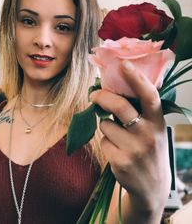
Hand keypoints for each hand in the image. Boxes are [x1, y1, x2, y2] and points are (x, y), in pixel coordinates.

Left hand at [90, 60, 170, 223]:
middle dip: (102, 97)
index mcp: (157, 122)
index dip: (136, 78)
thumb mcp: (153, 130)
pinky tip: (118, 152)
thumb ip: (140, 112)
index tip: (123, 64)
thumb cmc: (150, 150)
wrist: (153, 186)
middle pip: (119, 107)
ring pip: (105, 125)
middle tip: (94, 95)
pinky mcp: (120, 162)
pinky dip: (106, 143)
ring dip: (106, 127)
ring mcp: (134, 150)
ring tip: (119, 138)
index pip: (149, 96)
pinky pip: (103, 142)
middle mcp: (148, 134)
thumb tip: (115, 90)